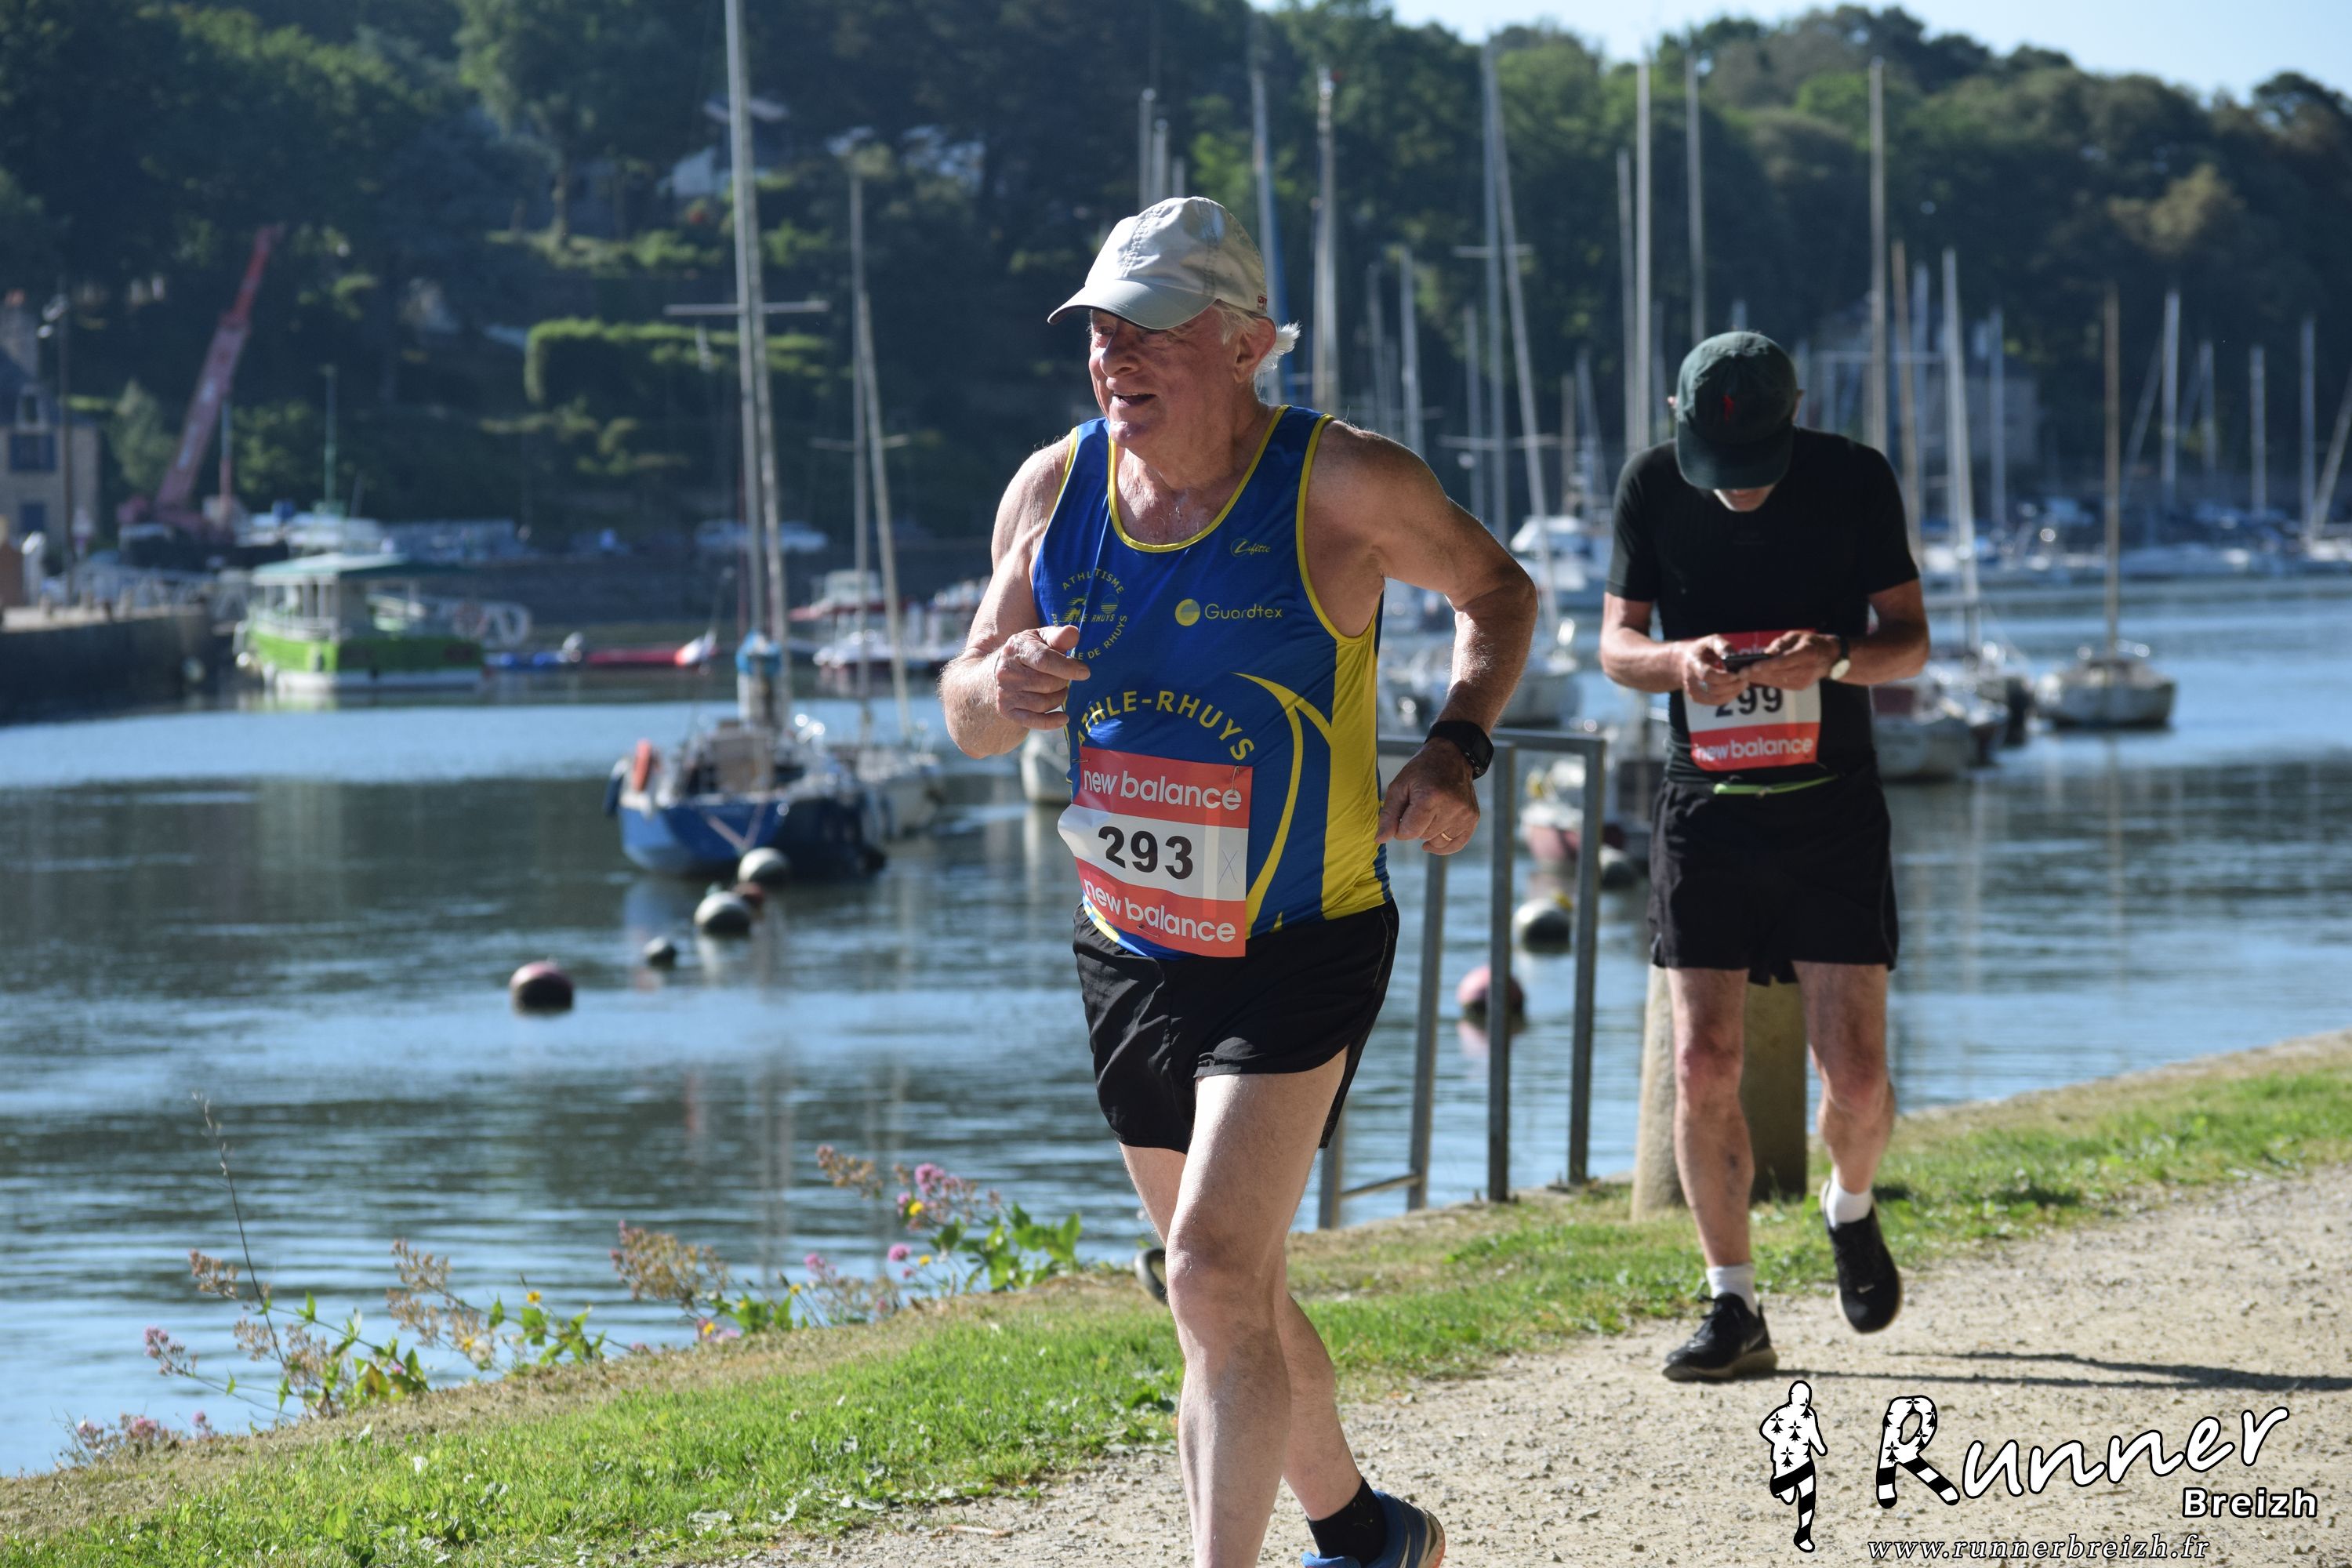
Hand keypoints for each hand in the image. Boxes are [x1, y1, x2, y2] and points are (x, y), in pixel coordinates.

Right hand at [991, 623, 1089, 728]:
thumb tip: (1074, 633)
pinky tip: (1064, 718)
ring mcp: (1005, 693)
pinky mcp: (1006, 710)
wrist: (999, 671)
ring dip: (1059, 698)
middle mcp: (1006, 671)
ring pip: (1042, 703)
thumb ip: (1059, 636)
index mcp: (1016, 648)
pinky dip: (1051, 722)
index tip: (1084, 672)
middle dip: (1063, 682)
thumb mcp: (1041, 638)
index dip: (1067, 667)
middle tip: (1065, 678)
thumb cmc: (1029, 651)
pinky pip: (1033, 721)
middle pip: (1046, 684)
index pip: (1044, 660)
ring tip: (1060, 689)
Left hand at [1377, 740, 1479, 854]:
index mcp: (1429, 797)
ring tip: (1430, 814)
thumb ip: (1389, 815)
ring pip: (1438, 841)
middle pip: (1423, 836)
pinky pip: (1456, 844)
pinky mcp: (1473, 817)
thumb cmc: (1422, 770)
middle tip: (1418, 808)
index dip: (1400, 828)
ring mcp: (1465, 813)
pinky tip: (1433, 842)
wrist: (1452, 756)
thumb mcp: (1399, 786)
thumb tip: (1381, 839)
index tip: (1402, 815)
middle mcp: (1451, 807)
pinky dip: (1444, 846)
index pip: (1409, 832)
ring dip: (1429, 833)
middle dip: (1415, 827)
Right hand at [1679, 637, 1747, 705]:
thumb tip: (1734, 657)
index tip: (1736, 674)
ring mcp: (1692, 691)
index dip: (1724, 677)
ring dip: (1732, 694)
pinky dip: (1728, 697)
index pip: (1707, 675)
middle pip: (1713, 690)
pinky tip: (1735, 690)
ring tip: (1742, 685)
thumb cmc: (1701, 650)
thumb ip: (1722, 646)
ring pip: (1714, 700)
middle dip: (1732, 686)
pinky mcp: (1697, 698)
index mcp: (1693, 664)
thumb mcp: (1710, 642)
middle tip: (1745, 679)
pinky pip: (1714, 702)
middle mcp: (1690, 680)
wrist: (1683, 661)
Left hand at [1746, 631, 1837, 690]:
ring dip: (1758, 678)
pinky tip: (1755, 677)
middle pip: (1776, 673)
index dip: (1766, 665)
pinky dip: (1766, 680)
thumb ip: (1781, 644)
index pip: (1784, 661)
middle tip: (1739, 671)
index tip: (1751, 667)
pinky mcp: (1799, 687)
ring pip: (1775, 681)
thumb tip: (1765, 654)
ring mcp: (1803, 680)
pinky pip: (1779, 684)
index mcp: (1807, 653)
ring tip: (1743, 674)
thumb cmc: (1810, 642)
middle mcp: (1806, 669)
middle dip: (1756, 673)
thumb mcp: (1796, 636)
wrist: (1829, 658)